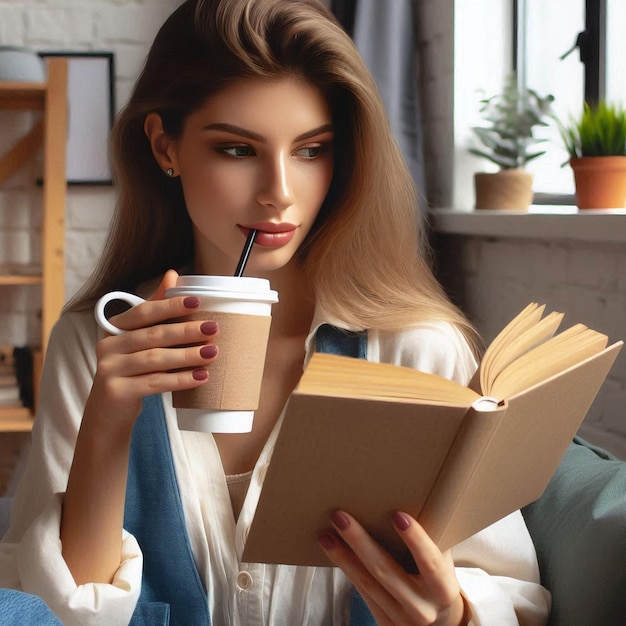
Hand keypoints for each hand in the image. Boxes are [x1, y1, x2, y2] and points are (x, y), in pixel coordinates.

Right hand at [87, 269, 217, 427]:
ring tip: (212, 353)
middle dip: (187, 331)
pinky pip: (154, 383)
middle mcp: (108, 345)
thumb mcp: (139, 340)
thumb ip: (155, 310)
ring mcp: (109, 369)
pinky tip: (201, 377)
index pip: (145, 311)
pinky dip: (180, 380)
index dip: (171, 305)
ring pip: (156, 359)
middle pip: (154, 335)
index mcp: (115, 328)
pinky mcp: (116, 392)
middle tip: (214, 328)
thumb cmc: (130, 371)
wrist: (108, 412)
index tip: (198, 301)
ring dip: (187, 356)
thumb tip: (172, 274)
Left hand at [318, 510, 468, 625]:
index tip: (398, 515)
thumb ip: (430, 540)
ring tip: (325, 534)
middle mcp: (422, 608)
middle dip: (360, 542)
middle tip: (340, 516)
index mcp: (443, 589)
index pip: (430, 562)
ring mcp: (401, 619)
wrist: (440, 623)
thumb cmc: (438, 579)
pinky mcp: (384, 624)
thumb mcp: (443, 562)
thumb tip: (405, 500)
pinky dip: (347, 570)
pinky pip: (362, 593)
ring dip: (343, 557)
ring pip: (367, 584)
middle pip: (386, 571)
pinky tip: (333, 552)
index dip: (415, 539)